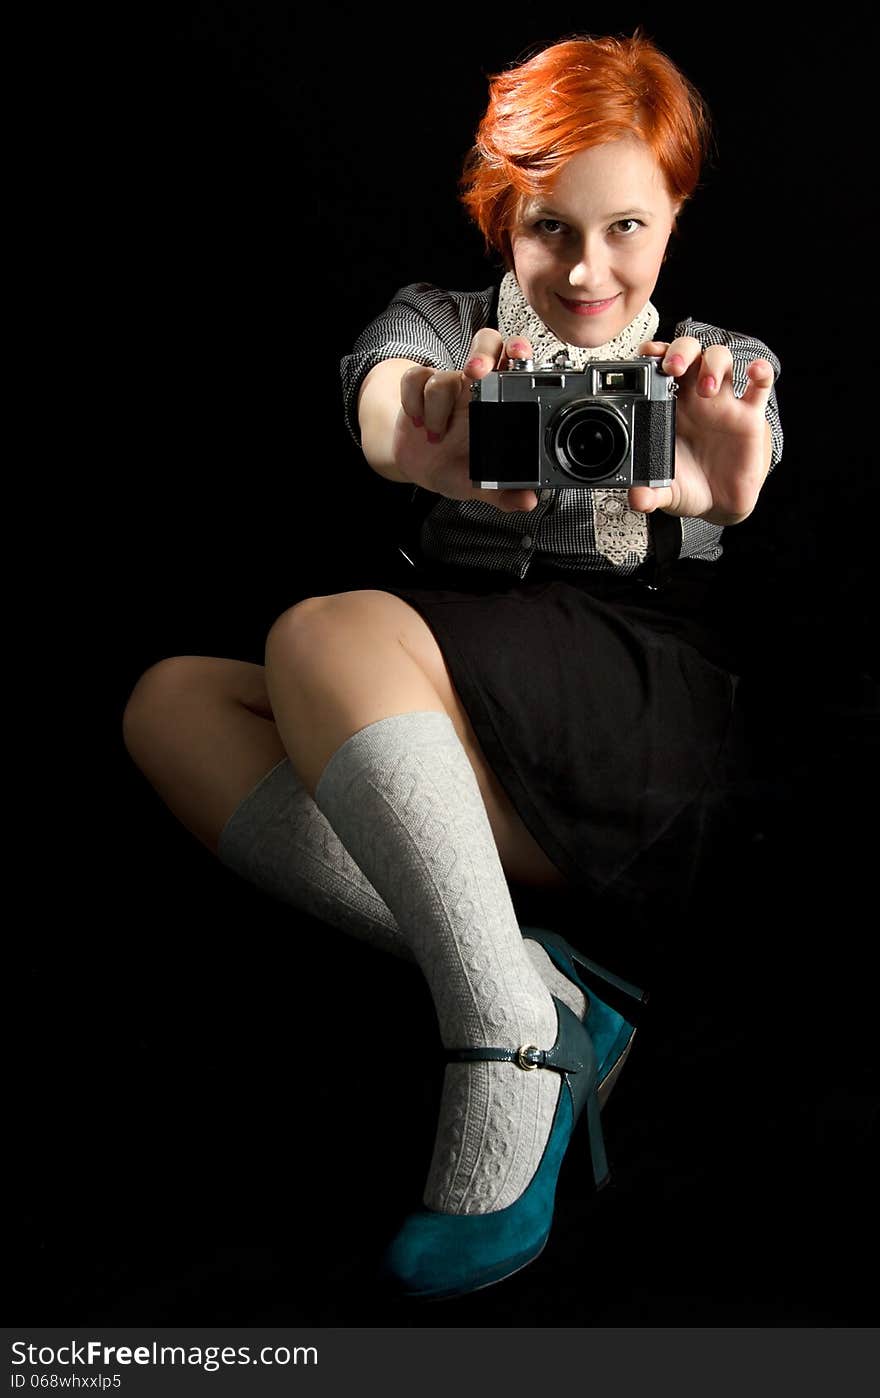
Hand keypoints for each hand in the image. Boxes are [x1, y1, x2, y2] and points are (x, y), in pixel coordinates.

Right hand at [390, 331, 539, 512]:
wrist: (417, 464)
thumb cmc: (454, 466)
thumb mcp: (479, 483)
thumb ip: (503, 493)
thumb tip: (528, 502)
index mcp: (498, 402)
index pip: (515, 363)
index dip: (520, 352)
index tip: (520, 357)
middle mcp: (476, 387)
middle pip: (487, 342)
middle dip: (483, 351)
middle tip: (476, 371)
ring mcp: (447, 385)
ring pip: (444, 374)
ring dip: (437, 407)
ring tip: (437, 436)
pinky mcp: (419, 387)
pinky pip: (415, 378)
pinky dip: (413, 401)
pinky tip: (419, 422)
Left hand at [628, 337, 775, 524]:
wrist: (719, 504)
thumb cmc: (689, 487)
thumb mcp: (665, 491)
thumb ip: (650, 492)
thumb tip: (637, 498)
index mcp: (669, 408)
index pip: (658, 367)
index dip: (653, 354)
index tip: (646, 357)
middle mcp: (695, 398)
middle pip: (690, 352)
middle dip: (681, 351)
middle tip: (673, 367)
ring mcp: (723, 403)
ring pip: (721, 359)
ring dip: (714, 364)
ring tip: (708, 387)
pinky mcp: (749, 416)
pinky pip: (760, 384)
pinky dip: (761, 371)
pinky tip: (754, 372)